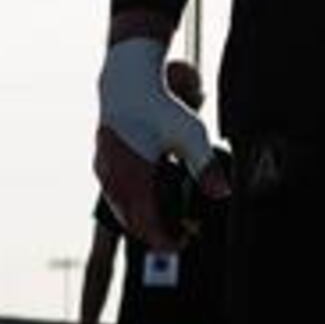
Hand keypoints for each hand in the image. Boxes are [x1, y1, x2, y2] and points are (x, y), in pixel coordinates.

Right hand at [96, 27, 221, 248]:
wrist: (126, 81)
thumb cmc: (159, 106)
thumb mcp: (190, 136)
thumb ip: (205, 168)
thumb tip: (223, 194)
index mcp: (135, 179)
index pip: (148, 225)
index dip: (166, 240)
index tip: (184, 243)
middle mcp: (115, 179)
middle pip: (133, 222)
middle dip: (156, 231)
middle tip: (181, 233)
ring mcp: (104, 171)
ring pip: (122, 208)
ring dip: (142, 217)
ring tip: (167, 217)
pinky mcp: (101, 162)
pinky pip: (115, 194)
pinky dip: (132, 202)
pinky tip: (149, 194)